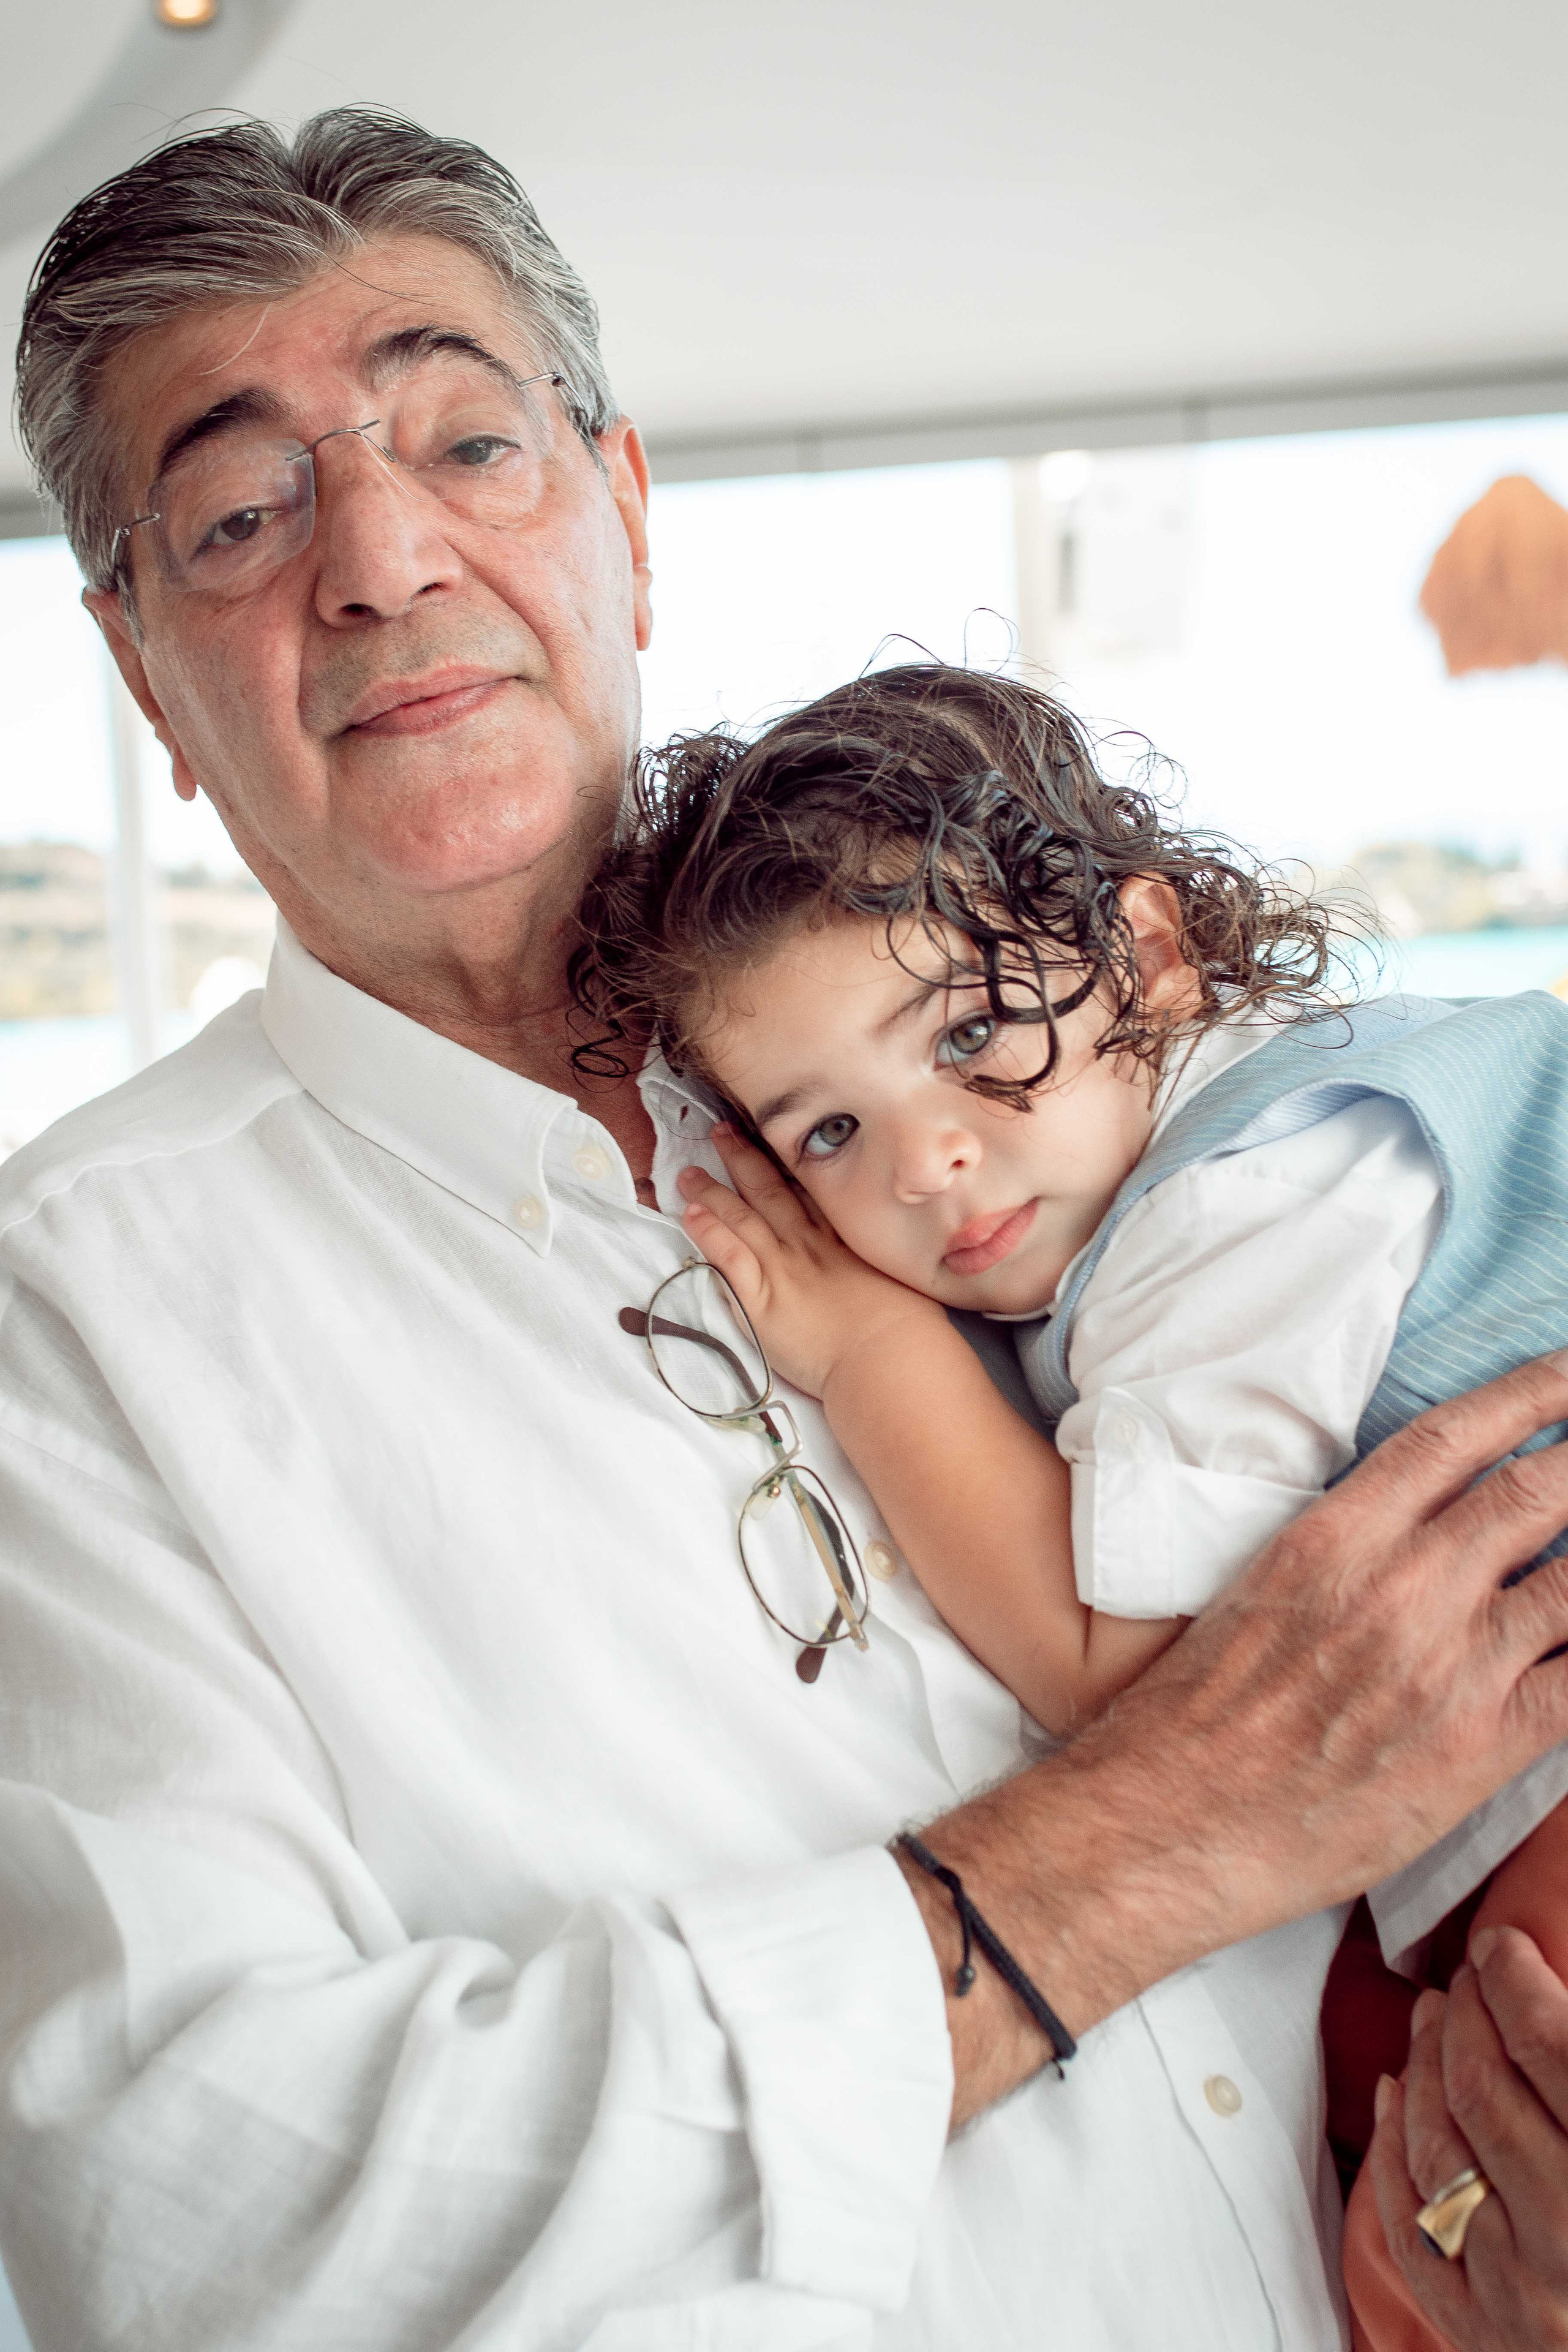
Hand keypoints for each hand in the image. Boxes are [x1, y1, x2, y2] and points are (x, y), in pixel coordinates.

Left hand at [676, 1125, 940, 1397]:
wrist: (891, 1353)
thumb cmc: (909, 1326)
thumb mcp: (902, 1278)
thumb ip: (885, 1261)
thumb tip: (889, 1254)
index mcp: (842, 1239)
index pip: (807, 1191)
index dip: (785, 1163)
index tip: (769, 1139)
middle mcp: (809, 1245)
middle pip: (770, 1191)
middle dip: (743, 1159)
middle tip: (722, 1132)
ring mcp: (784, 1269)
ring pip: (742, 1218)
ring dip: (713, 1193)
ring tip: (689, 1173)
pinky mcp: (762, 1301)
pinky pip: (729, 1257)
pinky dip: (709, 1233)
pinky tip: (691, 1213)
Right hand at [898, 1355, 1567, 2125]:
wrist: (1174, 1818)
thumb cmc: (1198, 1713)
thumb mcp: (1260, 1589)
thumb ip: (1347, 1548)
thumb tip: (1423, 1525)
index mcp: (1336, 1538)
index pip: (1451, 1438)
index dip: (1527, 1394)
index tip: (1567, 1373)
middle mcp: (1402, 1587)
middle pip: (1533, 1491)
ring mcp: (1451, 1663)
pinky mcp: (1483, 1742)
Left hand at [1368, 1929, 1567, 2349]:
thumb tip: (1548, 2002)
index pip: (1552, 2049)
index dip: (1516, 1982)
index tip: (1501, 1945)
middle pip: (1485, 2088)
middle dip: (1465, 2014)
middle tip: (1465, 1977)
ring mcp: (1518, 2289)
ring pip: (1438, 2145)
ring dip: (1424, 2063)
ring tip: (1430, 2013)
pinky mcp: (1480, 2331)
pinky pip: (1411, 2223)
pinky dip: (1394, 2147)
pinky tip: (1397, 2095)